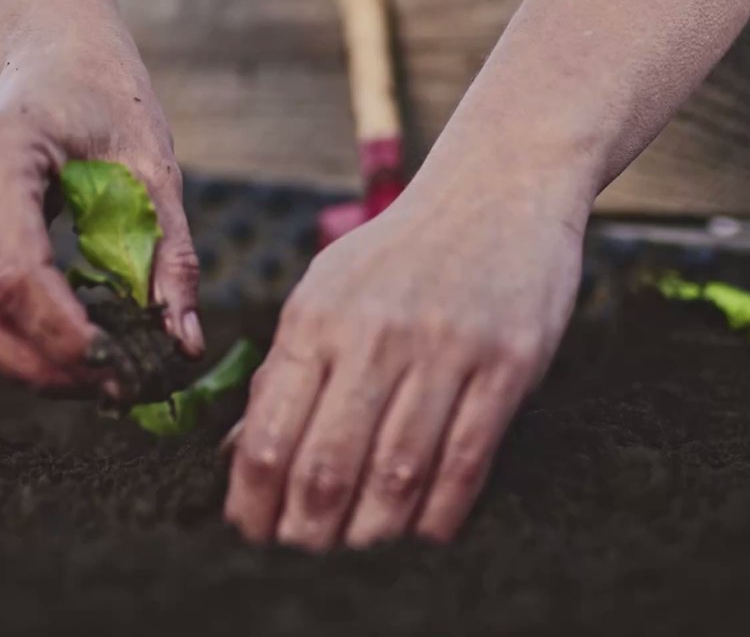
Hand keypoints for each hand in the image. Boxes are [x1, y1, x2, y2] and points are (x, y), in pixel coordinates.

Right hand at [0, 34, 202, 388]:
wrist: (58, 51)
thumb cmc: (110, 97)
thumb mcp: (155, 166)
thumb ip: (169, 252)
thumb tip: (182, 344)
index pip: (16, 270)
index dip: (64, 333)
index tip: (121, 367)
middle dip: (38, 366)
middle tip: (111, 389)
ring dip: (25, 364)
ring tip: (100, 377)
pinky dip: (19, 340)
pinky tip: (78, 348)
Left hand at [224, 171, 584, 548]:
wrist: (500, 186)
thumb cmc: (401, 252)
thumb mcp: (328, 290)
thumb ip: (288, 369)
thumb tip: (241, 453)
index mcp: (316, 318)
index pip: (269, 435)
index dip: (254, 504)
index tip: (251, 538)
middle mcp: (374, 333)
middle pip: (327, 465)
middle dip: (306, 533)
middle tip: (302, 562)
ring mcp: (444, 346)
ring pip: (397, 473)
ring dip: (372, 534)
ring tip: (358, 557)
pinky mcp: (507, 360)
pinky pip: (466, 459)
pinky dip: (440, 513)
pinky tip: (423, 534)